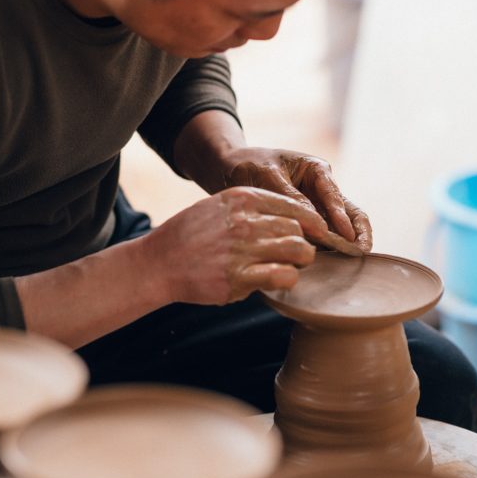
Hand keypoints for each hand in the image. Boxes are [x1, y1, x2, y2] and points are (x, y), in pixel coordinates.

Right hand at [139, 186, 320, 303]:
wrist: (158, 262)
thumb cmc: (192, 234)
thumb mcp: (219, 205)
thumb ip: (253, 207)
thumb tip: (293, 217)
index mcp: (242, 198)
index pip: (294, 206)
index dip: (312, 221)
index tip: (318, 232)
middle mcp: (245, 220)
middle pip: (299, 229)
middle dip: (305, 243)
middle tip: (299, 254)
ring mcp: (242, 249)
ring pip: (298, 250)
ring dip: (300, 261)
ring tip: (291, 265)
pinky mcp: (239, 278)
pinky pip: (284, 275)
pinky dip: (288, 278)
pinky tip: (277, 279)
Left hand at [219, 147, 371, 251]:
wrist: (231, 169)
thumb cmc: (250, 165)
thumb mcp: (268, 176)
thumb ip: (291, 198)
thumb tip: (313, 223)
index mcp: (316, 170)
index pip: (334, 195)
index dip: (342, 217)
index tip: (347, 238)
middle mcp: (322, 190)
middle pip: (350, 211)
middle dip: (359, 232)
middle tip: (362, 253)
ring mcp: (316, 207)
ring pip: (340, 227)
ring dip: (345, 244)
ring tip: (350, 264)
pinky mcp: (306, 223)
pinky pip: (320, 237)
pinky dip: (326, 249)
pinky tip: (328, 266)